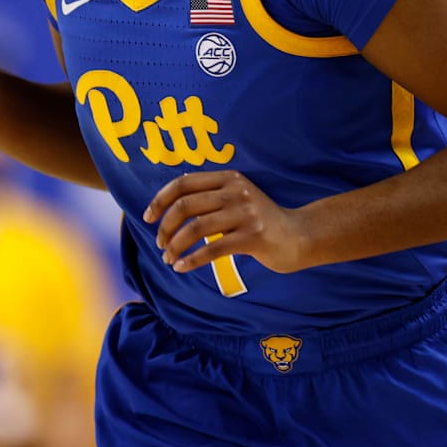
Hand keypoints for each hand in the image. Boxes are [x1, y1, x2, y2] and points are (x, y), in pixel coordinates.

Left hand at [144, 170, 314, 274]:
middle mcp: (236, 192)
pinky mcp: (253, 237)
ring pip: (195, 228)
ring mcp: (245, 214)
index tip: (147, 217)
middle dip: (165, 227)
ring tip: (169, 259)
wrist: (299, 236)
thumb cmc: (261, 220)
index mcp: (229, 178)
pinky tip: (182, 268)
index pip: (183, 183)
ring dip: (175, 246)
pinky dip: (192, 260)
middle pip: (185, 206)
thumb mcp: (239, 197)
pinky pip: (213, 249)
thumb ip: (212, 194)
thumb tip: (176, 192)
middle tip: (160, 244)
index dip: (160, 199)